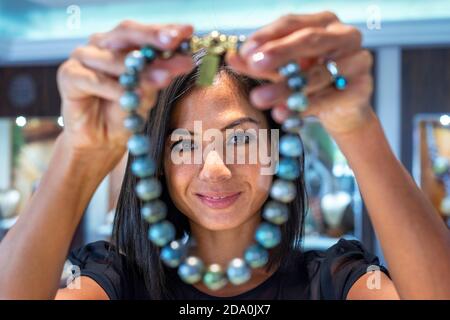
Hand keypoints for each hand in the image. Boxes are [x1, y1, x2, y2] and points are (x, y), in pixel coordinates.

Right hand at [57, 21, 193, 161]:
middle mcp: (102, 44)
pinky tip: (130, 96)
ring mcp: (83, 56)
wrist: (102, 142)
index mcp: (123, 43)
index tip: (188, 31)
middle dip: (153, 37)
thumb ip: (161, 75)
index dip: (166, 30)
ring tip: (164, 77)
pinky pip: (94, 79)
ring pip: (113, 57)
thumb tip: (184, 60)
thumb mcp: (149, 93)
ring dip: (139, 68)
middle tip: (174, 41)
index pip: (145, 32)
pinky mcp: (69, 75)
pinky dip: (113, 88)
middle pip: (127, 33)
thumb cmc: (126, 114)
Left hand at [226, 12, 373, 136]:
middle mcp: (343, 35)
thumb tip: (231, 57)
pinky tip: (283, 113)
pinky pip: (329, 96)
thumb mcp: (280, 70)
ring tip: (260, 99)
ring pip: (318, 73)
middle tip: (255, 64)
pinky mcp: (362, 86)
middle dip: (280, 53)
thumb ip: (258, 63)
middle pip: (309, 39)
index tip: (244, 52)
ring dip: (286, 87)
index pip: (291, 22)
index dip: (267, 36)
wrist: (342, 108)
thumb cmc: (308, 80)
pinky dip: (304, 106)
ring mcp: (357, 59)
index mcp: (321, 22)